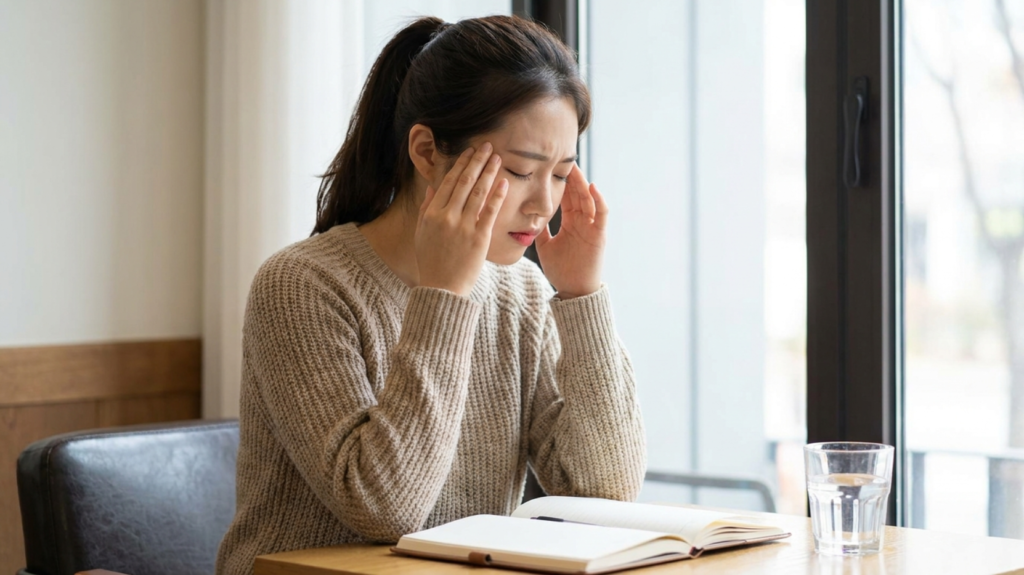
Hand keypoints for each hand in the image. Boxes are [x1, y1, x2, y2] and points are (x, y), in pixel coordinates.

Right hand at [415, 143, 507, 296]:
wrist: (442, 289)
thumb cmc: (431, 262)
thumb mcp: (422, 234)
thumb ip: (426, 209)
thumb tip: (432, 188)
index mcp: (431, 214)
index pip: (447, 182)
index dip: (460, 165)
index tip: (469, 151)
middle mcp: (446, 217)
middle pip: (464, 182)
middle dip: (476, 161)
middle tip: (486, 145)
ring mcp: (463, 227)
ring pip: (478, 193)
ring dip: (488, 172)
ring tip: (497, 158)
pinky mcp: (479, 238)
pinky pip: (490, 212)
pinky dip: (498, 195)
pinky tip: (505, 182)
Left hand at [535, 163, 605, 298]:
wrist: (574, 290)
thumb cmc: (561, 270)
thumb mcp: (545, 246)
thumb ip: (539, 230)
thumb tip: (525, 216)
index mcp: (570, 222)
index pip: (566, 196)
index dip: (559, 181)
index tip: (549, 165)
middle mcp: (583, 221)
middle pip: (577, 193)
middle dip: (570, 176)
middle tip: (561, 157)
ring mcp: (592, 226)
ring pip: (588, 199)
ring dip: (582, 183)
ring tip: (574, 167)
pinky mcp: (600, 234)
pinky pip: (602, 213)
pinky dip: (599, 199)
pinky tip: (591, 187)